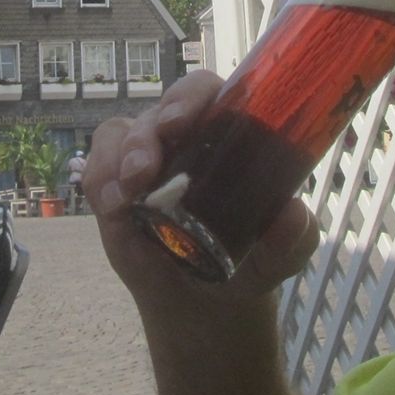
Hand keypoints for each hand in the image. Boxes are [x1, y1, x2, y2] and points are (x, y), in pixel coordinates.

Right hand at [86, 72, 319, 312]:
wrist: (207, 302)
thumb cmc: (251, 260)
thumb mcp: (282, 254)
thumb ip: (295, 237)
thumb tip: (293, 215)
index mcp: (228, 133)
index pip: (207, 92)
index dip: (190, 98)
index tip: (180, 124)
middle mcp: (185, 137)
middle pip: (161, 107)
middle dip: (148, 132)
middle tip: (144, 168)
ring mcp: (147, 158)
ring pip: (122, 132)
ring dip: (120, 158)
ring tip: (128, 197)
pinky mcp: (116, 184)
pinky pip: (98, 166)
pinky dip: (101, 181)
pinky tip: (114, 207)